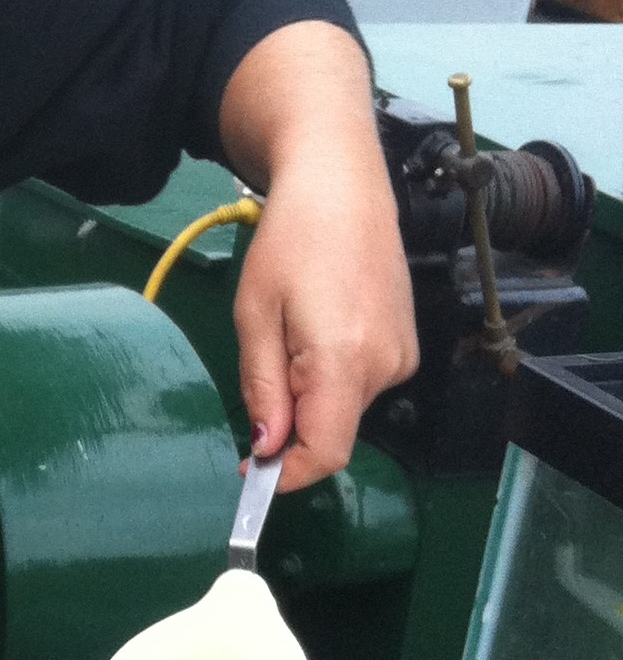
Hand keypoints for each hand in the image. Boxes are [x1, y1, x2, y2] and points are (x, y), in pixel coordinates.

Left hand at [221, 23, 417, 488]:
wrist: (342, 185)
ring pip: (345, 407)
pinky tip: (318, 325)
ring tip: (291, 329)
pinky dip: (331, 373)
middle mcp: (386, 364)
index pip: (326, 452)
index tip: (251, 470)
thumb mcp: (255, 316)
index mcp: (345, 359)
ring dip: (310, 392)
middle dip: (290, 422)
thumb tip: (267, 447)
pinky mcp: (407, 343)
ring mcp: (402, 354)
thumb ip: (263, 388)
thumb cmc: (292, 240)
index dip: (287, 474)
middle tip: (261, 369)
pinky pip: (361, 381)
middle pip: (331, 430)